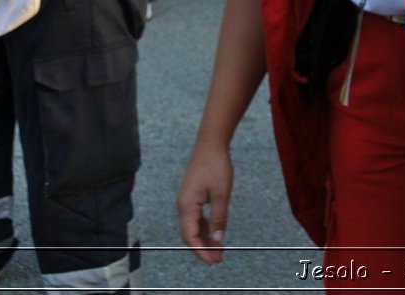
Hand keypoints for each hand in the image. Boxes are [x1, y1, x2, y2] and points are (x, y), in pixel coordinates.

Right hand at [177, 140, 233, 265]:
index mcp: (186, 206)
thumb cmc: (216, 166)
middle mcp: (183, 205)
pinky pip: (197, 217)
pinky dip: (206, 227)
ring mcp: (187, 201)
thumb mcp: (221, 194)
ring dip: (205, 239)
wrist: (211, 143)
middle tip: (217, 260)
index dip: (201, 251)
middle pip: (190, 234)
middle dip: (203, 248)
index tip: (212, 261)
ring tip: (218, 251)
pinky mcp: (193, 196)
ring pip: (194, 227)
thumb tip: (219, 239)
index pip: (190, 237)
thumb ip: (219, 218)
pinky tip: (216, 234)